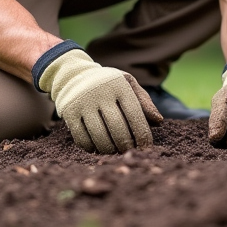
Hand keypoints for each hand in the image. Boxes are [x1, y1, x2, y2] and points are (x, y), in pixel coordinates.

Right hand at [35, 42, 162, 153]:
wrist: (73, 75)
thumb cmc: (108, 84)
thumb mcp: (127, 84)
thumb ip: (143, 100)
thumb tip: (158, 121)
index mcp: (118, 84)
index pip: (134, 113)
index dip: (142, 134)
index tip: (146, 148)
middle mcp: (99, 92)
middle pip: (117, 128)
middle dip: (126, 145)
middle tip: (129, 152)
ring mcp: (82, 102)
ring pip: (99, 136)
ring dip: (109, 149)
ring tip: (115, 151)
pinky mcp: (68, 113)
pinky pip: (82, 139)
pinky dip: (92, 148)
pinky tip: (98, 148)